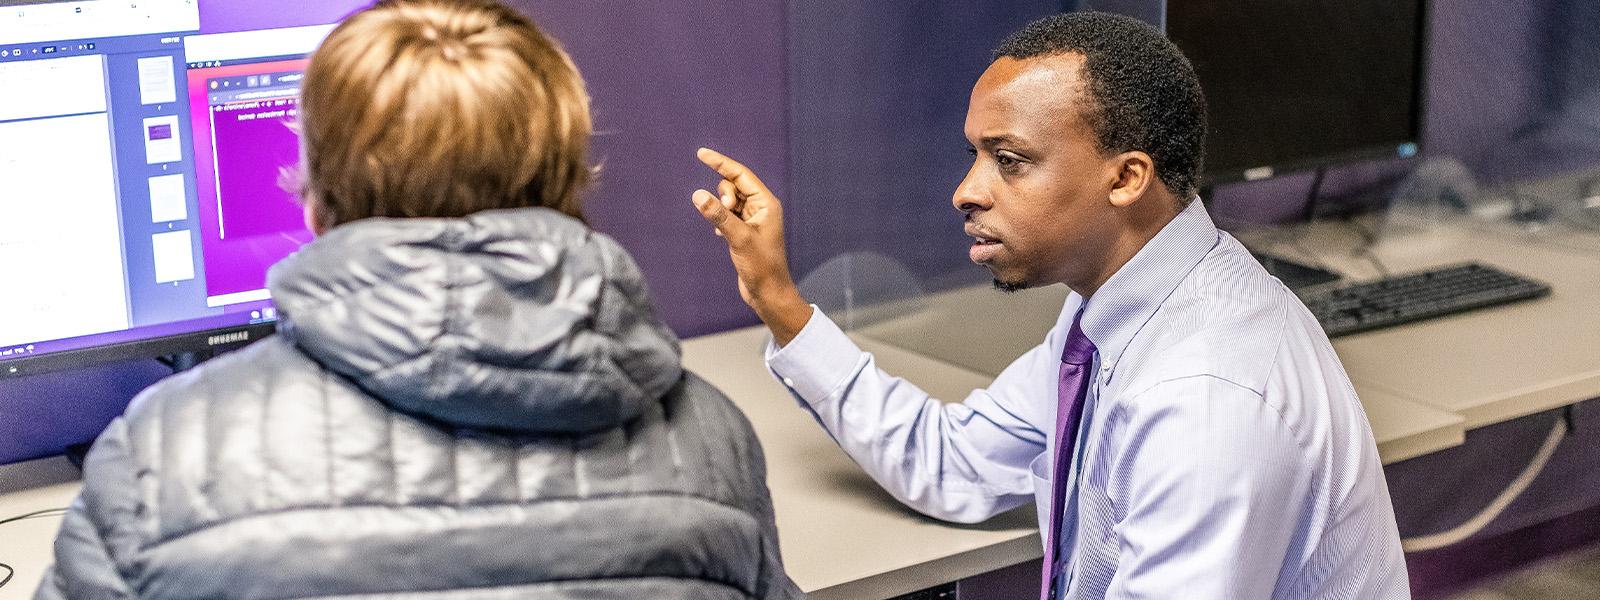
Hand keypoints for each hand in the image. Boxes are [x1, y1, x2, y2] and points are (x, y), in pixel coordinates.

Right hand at [691, 147, 811, 344]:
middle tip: (728, 217)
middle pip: (733, 186)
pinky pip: (727, 215)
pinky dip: (720, 221)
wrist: (768, 293)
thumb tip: (698, 195)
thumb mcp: (738, 238)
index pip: (740, 174)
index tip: (701, 153)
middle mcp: (762, 208)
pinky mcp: (745, 232)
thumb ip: (718, 215)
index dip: (720, 163)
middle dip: (723, 197)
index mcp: (767, 203)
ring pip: (729, 201)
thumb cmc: (761, 267)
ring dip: (721, 211)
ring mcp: (753, 220)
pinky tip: (722, 236)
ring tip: (725, 231)